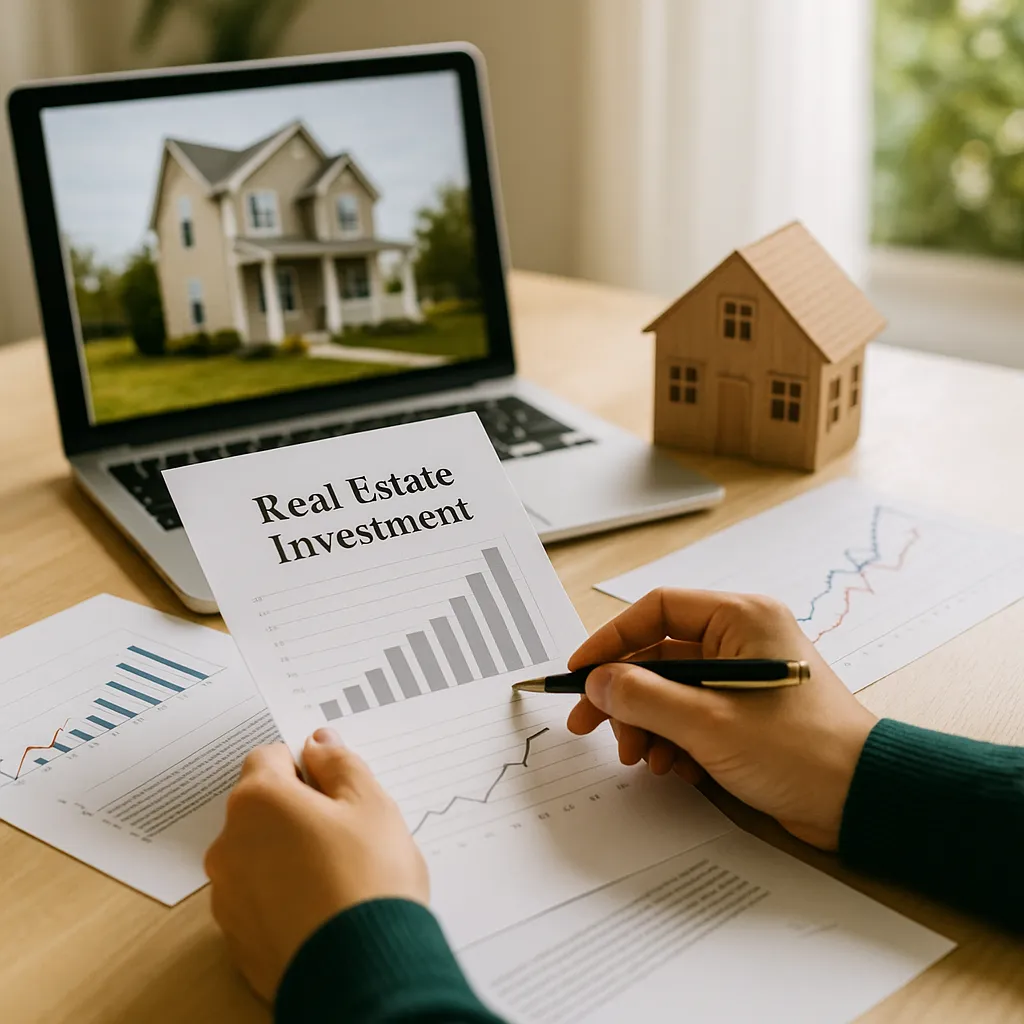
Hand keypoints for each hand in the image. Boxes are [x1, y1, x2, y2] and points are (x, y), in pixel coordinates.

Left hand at [205, 729, 427, 1001]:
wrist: (360, 971)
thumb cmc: (368, 880)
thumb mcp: (371, 805)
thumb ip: (340, 764)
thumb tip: (319, 744)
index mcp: (259, 800)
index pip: (270, 757)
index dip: (306, 766)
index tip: (336, 786)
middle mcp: (230, 843)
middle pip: (261, 807)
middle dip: (296, 811)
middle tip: (345, 831)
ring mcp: (228, 894)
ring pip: (258, 854)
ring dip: (287, 854)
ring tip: (337, 875)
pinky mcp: (237, 937)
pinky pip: (259, 899)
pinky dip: (283, 895)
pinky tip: (322, 906)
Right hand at [566, 589, 876, 849]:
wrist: (861, 801)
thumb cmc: (800, 751)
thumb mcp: (708, 724)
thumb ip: (643, 698)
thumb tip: (597, 683)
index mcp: (741, 619)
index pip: (656, 610)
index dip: (611, 639)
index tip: (580, 671)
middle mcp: (741, 639)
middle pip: (657, 655)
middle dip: (623, 695)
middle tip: (589, 726)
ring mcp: (742, 677)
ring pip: (669, 690)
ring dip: (646, 723)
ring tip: (640, 757)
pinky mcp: (744, 713)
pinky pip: (690, 715)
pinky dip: (671, 739)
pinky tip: (672, 767)